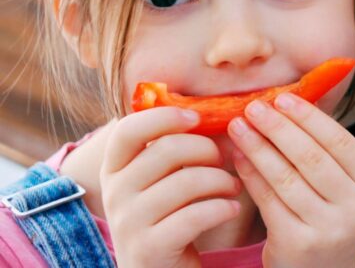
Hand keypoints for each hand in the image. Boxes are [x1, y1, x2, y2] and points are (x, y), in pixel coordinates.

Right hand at [101, 108, 240, 267]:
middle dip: (208, 150)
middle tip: (226, 160)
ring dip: (222, 180)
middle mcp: (114, 193)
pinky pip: (194, 215)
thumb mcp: (159, 180)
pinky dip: (222, 208)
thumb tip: (209, 111)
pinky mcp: (148, 248)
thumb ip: (170, 149)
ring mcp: (128, 222)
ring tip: (233, 187)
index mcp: (114, 169)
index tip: (197, 117)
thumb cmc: (169, 216)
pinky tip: (232, 208)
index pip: (127, 129)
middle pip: (167, 149)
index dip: (164, 116)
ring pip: (186, 181)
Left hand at [228, 93, 354, 267]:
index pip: (341, 142)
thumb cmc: (328, 220)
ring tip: (239, 126)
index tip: (284, 98)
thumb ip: (326, 153)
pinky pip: (268, 200)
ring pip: (286, 177)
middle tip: (255, 107)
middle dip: (279, 128)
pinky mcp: (298, 243)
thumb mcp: (342, 189)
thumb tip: (293, 101)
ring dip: (259, 147)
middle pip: (312, 157)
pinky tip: (238, 157)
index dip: (310, 118)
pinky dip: (251, 174)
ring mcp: (328, 229)